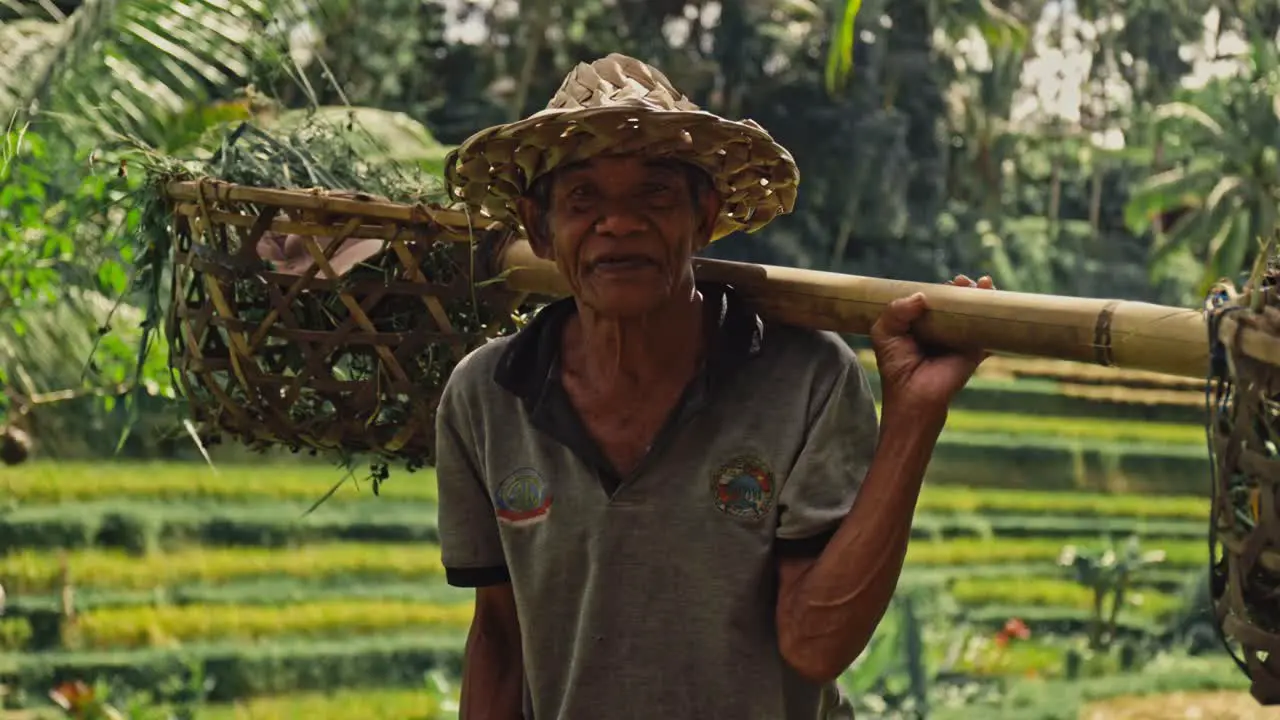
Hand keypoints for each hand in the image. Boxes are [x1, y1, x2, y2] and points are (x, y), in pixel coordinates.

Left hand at [870, 274, 994, 418]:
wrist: (913, 396)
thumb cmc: (896, 366)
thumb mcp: (884, 333)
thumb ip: (896, 311)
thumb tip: (922, 296)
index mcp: (921, 323)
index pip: (935, 299)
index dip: (943, 288)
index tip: (949, 281)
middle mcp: (943, 329)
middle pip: (958, 302)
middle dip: (964, 288)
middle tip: (963, 282)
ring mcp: (960, 339)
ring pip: (975, 313)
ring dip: (982, 296)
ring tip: (982, 284)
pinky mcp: (975, 351)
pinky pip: (989, 332)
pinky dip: (996, 319)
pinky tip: (998, 305)